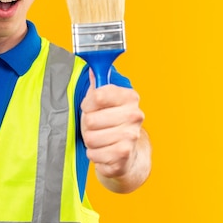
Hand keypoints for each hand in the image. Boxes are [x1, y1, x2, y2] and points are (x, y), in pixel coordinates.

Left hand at [80, 70, 145, 185]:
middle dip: (87, 126)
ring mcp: (131, 136)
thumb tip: (92, 68)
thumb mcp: (104, 102)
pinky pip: (94, 153)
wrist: (126, 154)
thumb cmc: (110, 124)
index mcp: (129, 97)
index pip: (97, 95)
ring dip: (90, 141)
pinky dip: (94, 154)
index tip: (91, 107)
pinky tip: (103, 151)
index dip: (88, 103)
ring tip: (100, 139)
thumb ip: (97, 84)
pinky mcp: (124, 154)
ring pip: (91, 137)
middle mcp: (134, 115)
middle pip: (90, 119)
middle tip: (96, 127)